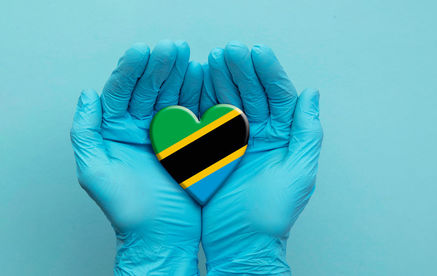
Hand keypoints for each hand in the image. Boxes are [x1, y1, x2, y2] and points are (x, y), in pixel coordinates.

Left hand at [70, 40, 204, 274]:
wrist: (162, 236)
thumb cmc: (128, 210)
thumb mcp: (95, 171)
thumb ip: (86, 132)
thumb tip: (88, 95)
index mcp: (117, 131)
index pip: (122, 92)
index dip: (132, 70)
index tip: (144, 51)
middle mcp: (141, 128)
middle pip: (150, 88)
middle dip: (161, 66)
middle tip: (173, 47)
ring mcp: (168, 134)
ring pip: (174, 96)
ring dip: (181, 75)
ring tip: (190, 58)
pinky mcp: (191, 142)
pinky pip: (195, 114)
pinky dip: (201, 96)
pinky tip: (205, 79)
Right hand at [200, 42, 322, 274]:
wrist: (241, 243)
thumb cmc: (272, 215)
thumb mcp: (298, 172)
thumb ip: (306, 132)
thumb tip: (312, 94)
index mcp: (285, 137)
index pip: (279, 97)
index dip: (269, 73)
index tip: (257, 52)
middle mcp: (263, 135)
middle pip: (254, 93)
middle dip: (243, 70)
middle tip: (230, 50)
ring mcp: (238, 141)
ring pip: (231, 101)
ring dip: (223, 79)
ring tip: (213, 58)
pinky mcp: (215, 151)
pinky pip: (210, 119)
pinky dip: (204, 100)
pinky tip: (198, 82)